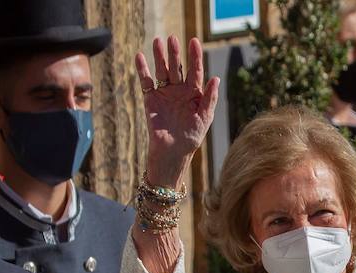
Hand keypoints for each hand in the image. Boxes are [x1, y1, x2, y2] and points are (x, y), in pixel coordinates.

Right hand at [134, 36, 219, 185]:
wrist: (173, 151)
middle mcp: (179, 90)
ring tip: (158, 41)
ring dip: (160, 56)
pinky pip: (146, 81)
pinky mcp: (150, 99)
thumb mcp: (204, 117)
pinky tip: (140, 56)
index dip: (195, 56)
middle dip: (175, 53)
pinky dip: (142, 69)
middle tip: (173, 39)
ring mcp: (164, 93)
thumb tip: (215, 79)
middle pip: (177, 67)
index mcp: (194, 93)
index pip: (195, 71)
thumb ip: (210, 98)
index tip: (194, 41)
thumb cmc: (192, 136)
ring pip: (162, 70)